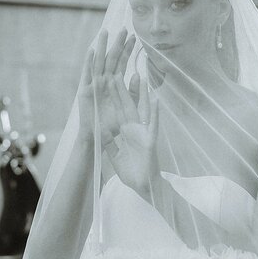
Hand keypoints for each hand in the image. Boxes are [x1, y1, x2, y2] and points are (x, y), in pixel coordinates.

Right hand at [77, 27, 135, 147]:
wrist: (98, 140)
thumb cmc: (113, 126)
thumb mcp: (128, 108)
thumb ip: (134, 92)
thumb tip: (139, 74)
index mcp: (115, 84)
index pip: (123, 63)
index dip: (128, 50)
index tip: (135, 37)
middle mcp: (104, 81)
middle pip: (112, 59)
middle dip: (118, 43)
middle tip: (124, 28)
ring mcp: (93, 85)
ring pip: (99, 62)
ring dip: (102, 46)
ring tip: (106, 31)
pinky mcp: (84, 92)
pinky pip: (87, 74)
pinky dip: (89, 62)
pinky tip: (92, 50)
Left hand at [105, 69, 159, 197]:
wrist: (144, 187)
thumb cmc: (132, 172)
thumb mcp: (116, 156)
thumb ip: (110, 144)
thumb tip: (101, 132)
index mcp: (126, 132)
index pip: (117, 111)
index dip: (112, 97)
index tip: (107, 81)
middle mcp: (135, 129)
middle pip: (127, 106)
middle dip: (121, 90)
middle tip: (116, 72)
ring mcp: (144, 133)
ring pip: (141, 110)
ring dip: (140, 95)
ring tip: (140, 77)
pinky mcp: (151, 140)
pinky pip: (153, 125)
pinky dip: (155, 113)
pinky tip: (156, 100)